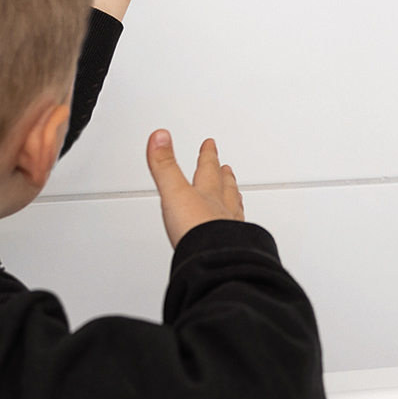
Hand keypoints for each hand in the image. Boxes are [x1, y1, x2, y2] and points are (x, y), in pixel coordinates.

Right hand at [146, 131, 244, 247]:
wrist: (215, 263)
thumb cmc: (198, 231)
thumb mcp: (174, 193)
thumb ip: (165, 166)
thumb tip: (160, 135)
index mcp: (207, 194)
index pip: (207, 168)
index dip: (208, 155)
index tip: (210, 145)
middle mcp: (221, 210)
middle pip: (224, 188)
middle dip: (223, 176)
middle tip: (226, 168)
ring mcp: (229, 230)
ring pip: (233, 210)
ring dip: (233, 200)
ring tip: (236, 194)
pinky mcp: (231, 250)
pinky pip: (237, 234)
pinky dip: (236, 228)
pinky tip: (238, 232)